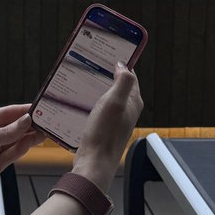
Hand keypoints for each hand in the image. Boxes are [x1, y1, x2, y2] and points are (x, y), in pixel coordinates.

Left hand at [0, 104, 40, 210]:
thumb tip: (26, 121)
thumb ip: (6, 133)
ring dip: (29, 136)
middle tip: (48, 121)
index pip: (7, 113)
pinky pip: (13, 154)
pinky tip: (33, 141)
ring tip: (45, 132)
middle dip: (29, 124)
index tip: (40, 108)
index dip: (23, 111)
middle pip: (14, 127)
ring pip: (16, 141)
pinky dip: (23, 148)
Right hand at [72, 65, 142, 192]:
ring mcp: (117, 120)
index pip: (130, 75)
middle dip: (108, 73)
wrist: (94, 162)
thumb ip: (123, 82)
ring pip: (109, 96)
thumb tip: (123, 65)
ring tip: (84, 77)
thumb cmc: (104, 134)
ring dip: (98, 86)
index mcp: (133, 102)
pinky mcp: (105, 127)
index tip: (107, 52)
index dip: (121, 63)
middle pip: (119, 85)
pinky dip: (92, 100)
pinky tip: (81, 99)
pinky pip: (100, 108)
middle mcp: (128, 110)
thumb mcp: (114, 102)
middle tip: (92, 61)